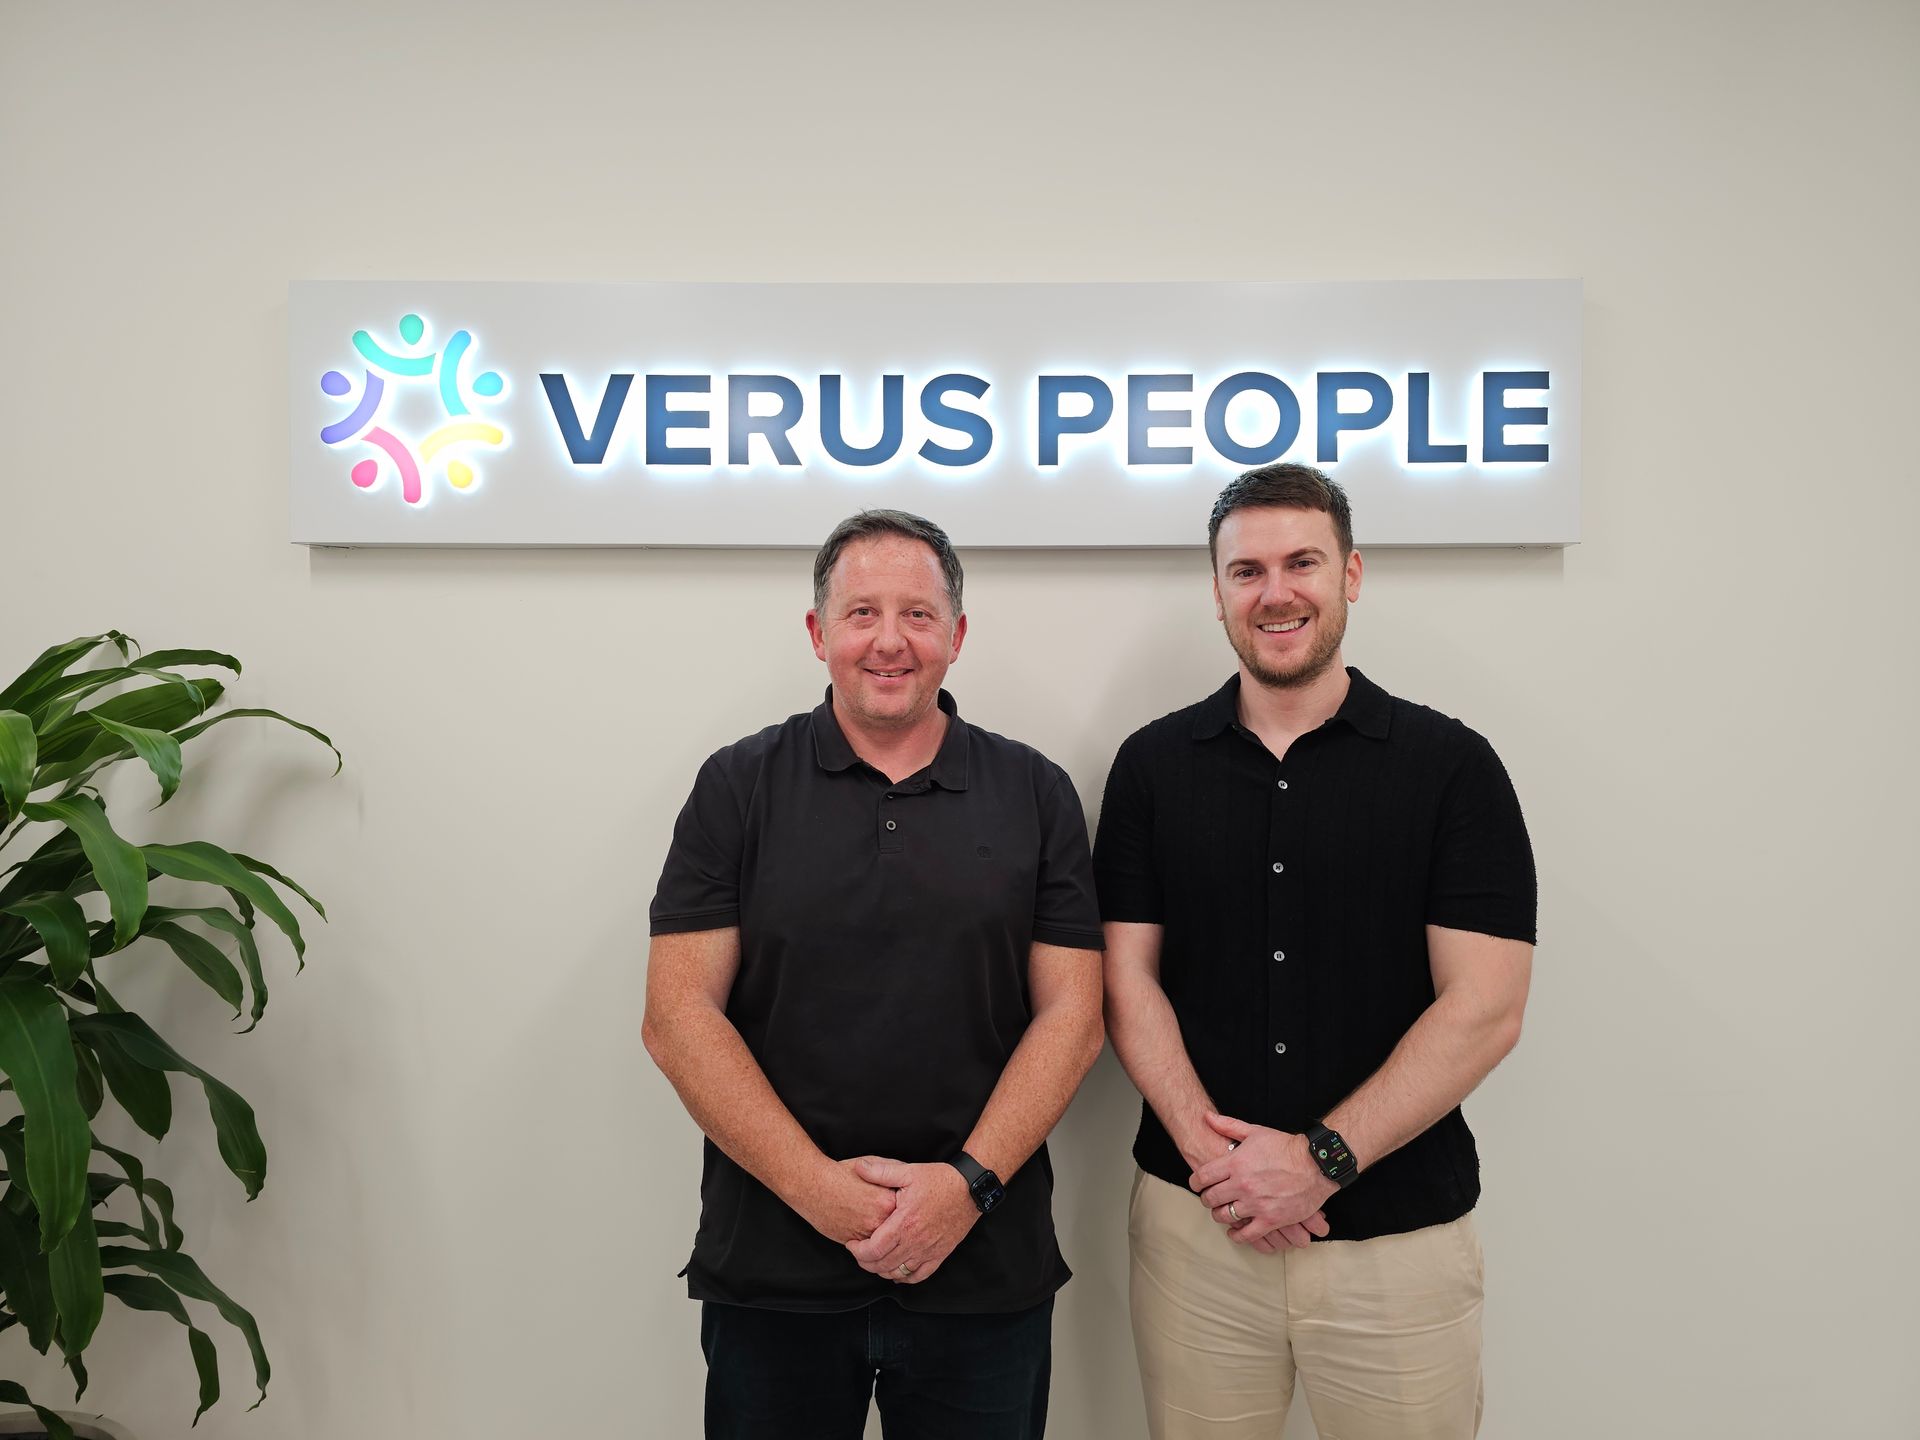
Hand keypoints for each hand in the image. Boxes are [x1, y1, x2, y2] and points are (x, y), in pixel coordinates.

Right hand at [791, 1156, 898, 1243]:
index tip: (904, 1201)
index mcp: (887, 1201)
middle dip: (897, 1221)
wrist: (812, 1186)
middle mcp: (879, 1220)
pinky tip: (866, 1227)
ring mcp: (865, 1234)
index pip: (908, 1208)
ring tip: (875, 1220)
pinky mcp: (853, 1242)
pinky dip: (870, 1240)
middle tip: (890, 1214)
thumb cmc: (840, 1173)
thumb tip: (909, 1173)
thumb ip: (892, 1169)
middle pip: (899, 1227)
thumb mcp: (871, 1162)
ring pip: (884, 1240)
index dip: (906, 1204)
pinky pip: (869, 1246)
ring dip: (884, 1233)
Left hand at [844, 1158, 979, 1284]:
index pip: (873, 1249)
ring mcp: (929, 1250)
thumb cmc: (939, 1179)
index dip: (857, 1251)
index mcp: (904, 1222)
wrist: (969, 1189)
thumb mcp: (908, 1171)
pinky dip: (905, 1278)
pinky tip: (897, 1273)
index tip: (851, 1243)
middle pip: (883, 1264)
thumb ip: (881, 1171)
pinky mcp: (940, 1254)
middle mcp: (916, 1241)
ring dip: (882, 1270)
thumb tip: (858, 1166)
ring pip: (899, 1273)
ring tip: (874, 1261)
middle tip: (858, 1253)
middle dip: (865, 1262)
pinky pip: (920, 1275)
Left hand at [1187, 1112, 1336, 1246]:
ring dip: (1219, 1215)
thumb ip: (1228, 1126)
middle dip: (1206, 1199)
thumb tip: (1206, 1116)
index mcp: (1236, 1163)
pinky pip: (1246, 1235)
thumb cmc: (1285, 1147)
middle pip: (1210, 1198)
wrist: (1315, 1164)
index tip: (1197, 1184)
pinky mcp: (1271, 1220)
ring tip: (1222, 1211)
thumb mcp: (1255, 1132)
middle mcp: (1242, 1184)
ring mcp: (1256, 1204)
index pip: (1202, 1177)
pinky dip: (1236, 1235)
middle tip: (1210, 1198)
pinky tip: (1235, 1231)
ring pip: (1224, 1216)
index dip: (1195, 1182)